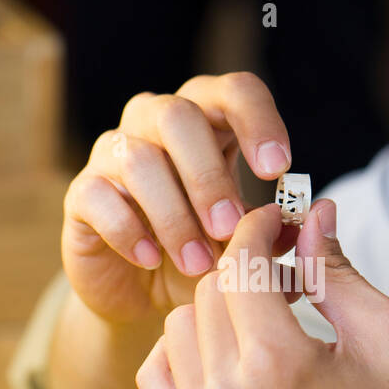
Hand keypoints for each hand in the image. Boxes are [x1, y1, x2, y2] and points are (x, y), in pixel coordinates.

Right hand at [61, 72, 297, 325]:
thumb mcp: (245, 249)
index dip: (259, 121)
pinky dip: (128, 230)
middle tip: (228, 228)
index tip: (279, 169)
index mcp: (208, 121)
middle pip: (178, 116)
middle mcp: (155, 123)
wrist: (142, 296)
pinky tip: (149, 260)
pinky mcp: (81, 194)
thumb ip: (275, 234)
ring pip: (138, 159)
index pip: (235, 91)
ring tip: (196, 263)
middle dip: (207, 175)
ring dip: (173, 215)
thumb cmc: (201, 256)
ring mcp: (113, 154)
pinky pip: (98, 195)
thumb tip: (306, 222)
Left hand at [134, 198, 388, 388]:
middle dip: (245, 269)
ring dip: (216, 310)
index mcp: (279, 362)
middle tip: (285, 276)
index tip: (279, 223)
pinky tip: (227, 357)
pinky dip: (185, 351)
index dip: (259, 229)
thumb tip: (310, 211)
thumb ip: (337, 269)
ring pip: (178, 326)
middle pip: (210, 289)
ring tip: (262, 323)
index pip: (241, 261)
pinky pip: (158, 371)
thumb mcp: (385, 336)